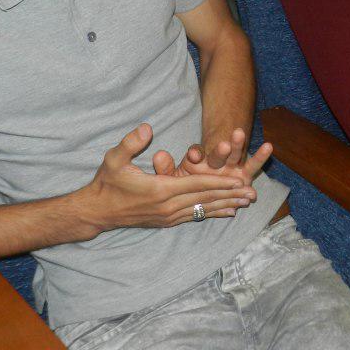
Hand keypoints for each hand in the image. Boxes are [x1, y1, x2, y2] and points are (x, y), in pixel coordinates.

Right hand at [71, 124, 256, 236]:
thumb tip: (146, 128)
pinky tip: (226, 212)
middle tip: (252, 193)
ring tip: (246, 203)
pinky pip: (195, 217)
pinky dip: (212, 213)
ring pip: (203, 210)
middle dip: (230, 195)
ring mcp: (168, 216)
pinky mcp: (167, 221)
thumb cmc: (107, 182)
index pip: (196, 185)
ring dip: (226, 205)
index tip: (238, 180)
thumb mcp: (113, 158)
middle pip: (205, 199)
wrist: (97, 211)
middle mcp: (168, 206)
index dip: (219, 182)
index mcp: (160, 190)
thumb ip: (131, 143)